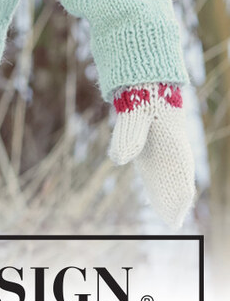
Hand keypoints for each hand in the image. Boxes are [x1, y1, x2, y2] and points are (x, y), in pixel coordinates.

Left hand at [108, 83, 195, 228]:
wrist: (144, 79)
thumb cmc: (142, 95)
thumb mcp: (135, 113)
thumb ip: (129, 135)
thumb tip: (118, 161)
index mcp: (173, 138)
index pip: (181, 171)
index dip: (180, 192)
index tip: (179, 210)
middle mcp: (173, 143)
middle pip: (178, 176)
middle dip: (176, 198)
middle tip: (173, 221)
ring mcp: (166, 144)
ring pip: (171, 173)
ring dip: (169, 192)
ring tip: (168, 213)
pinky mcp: (157, 142)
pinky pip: (163, 166)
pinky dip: (162, 181)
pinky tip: (156, 192)